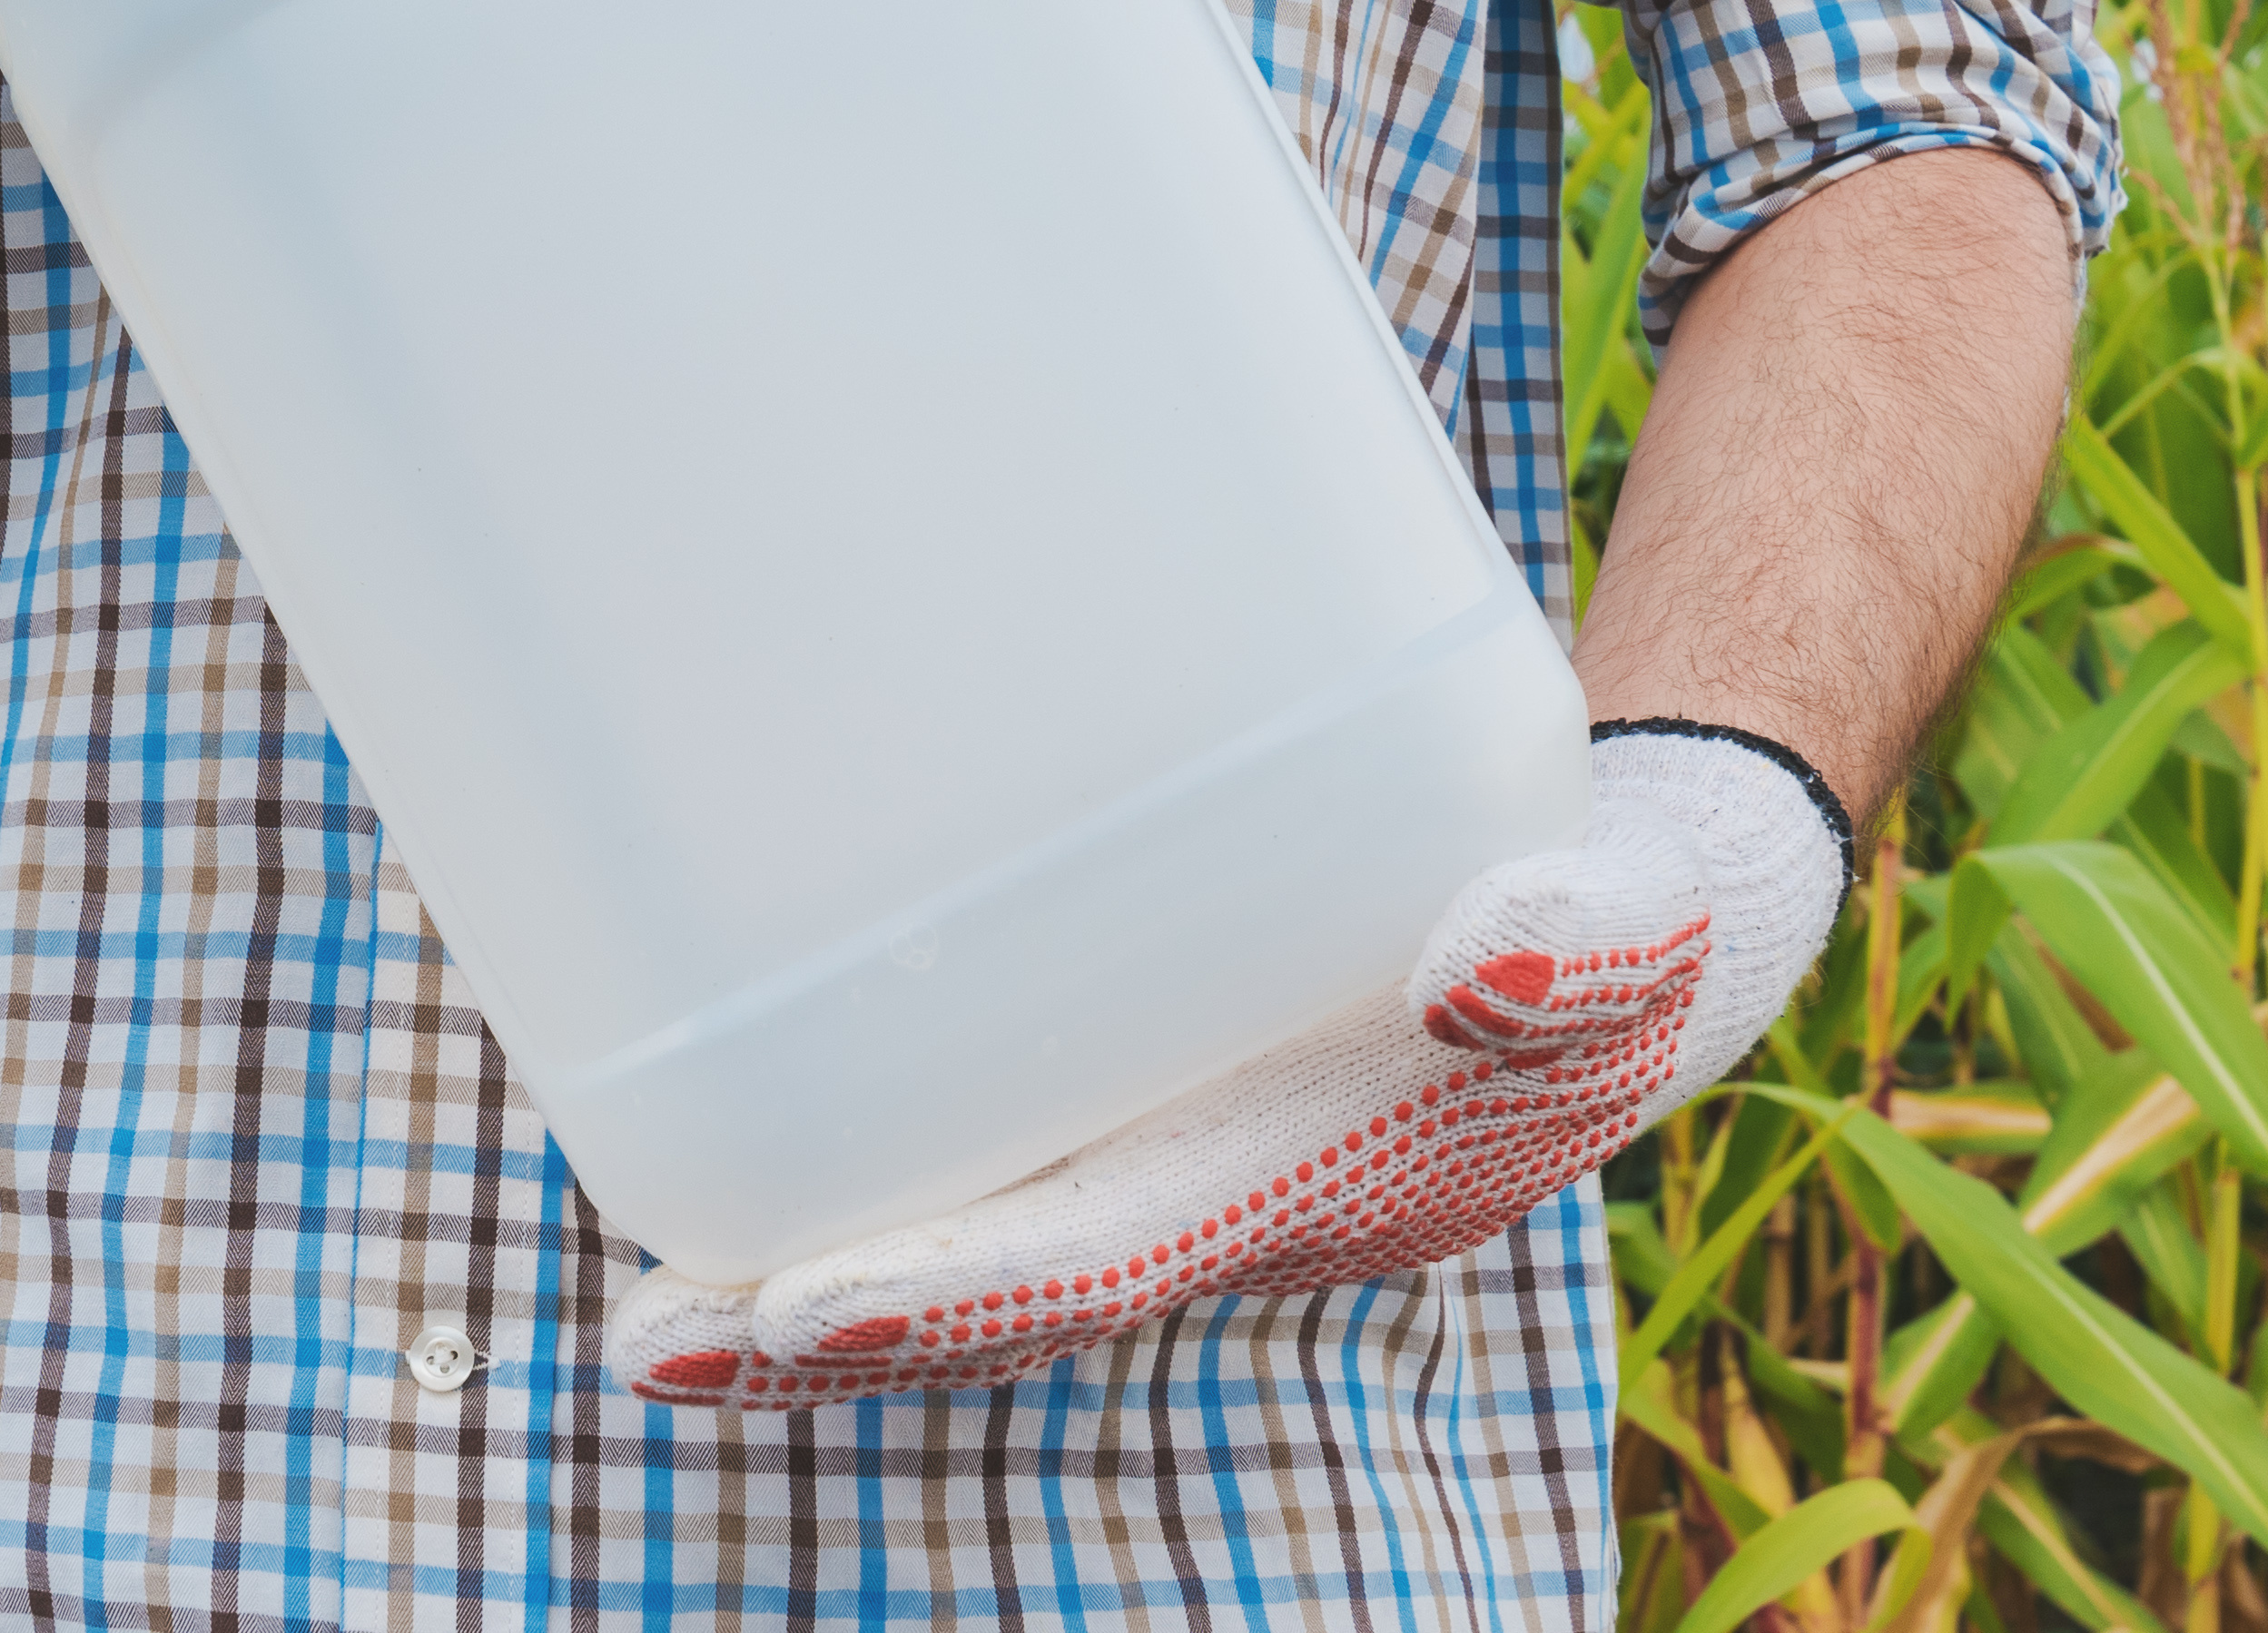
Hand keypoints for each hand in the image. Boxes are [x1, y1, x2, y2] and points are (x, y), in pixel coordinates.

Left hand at [611, 728, 1847, 1406]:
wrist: (1615, 933)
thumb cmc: (1611, 928)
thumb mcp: (1625, 924)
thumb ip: (1570, 945)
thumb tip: (1466, 962)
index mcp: (1308, 1187)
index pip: (1099, 1260)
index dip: (949, 1291)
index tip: (796, 1308)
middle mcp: (1216, 1214)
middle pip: (994, 1302)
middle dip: (819, 1339)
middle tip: (645, 1344)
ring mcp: (1169, 1175)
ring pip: (966, 1259)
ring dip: (804, 1297)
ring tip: (642, 1307)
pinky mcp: (1137, 1104)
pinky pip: (985, 1172)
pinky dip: (863, 1183)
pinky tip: (747, 1136)